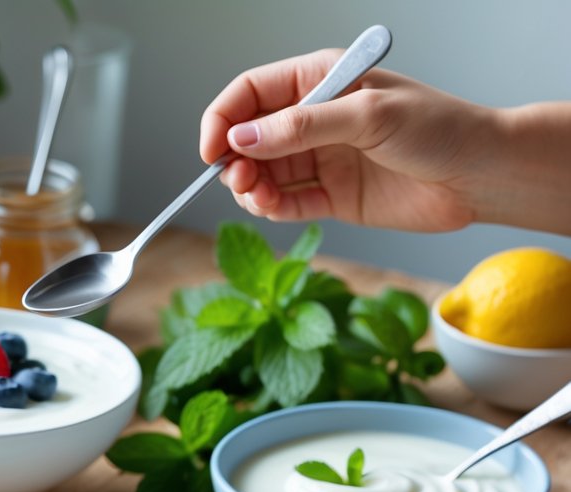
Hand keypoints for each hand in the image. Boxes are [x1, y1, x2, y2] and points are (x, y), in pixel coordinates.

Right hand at [199, 49, 501, 231]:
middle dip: (234, 159)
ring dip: (249, 187)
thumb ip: (301, 127)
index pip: (251, 92)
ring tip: (257, 197)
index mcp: (322, 81)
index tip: (212, 150)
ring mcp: (321, 158)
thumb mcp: (367, 116)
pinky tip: (272, 208)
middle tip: (238, 179)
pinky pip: (286, 202)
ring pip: (262, 173)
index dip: (223, 118)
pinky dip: (270, 208)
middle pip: (249, 136)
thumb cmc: (439, 129)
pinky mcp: (331, 196)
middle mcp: (315, 118)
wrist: (482, 176)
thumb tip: (242, 137)